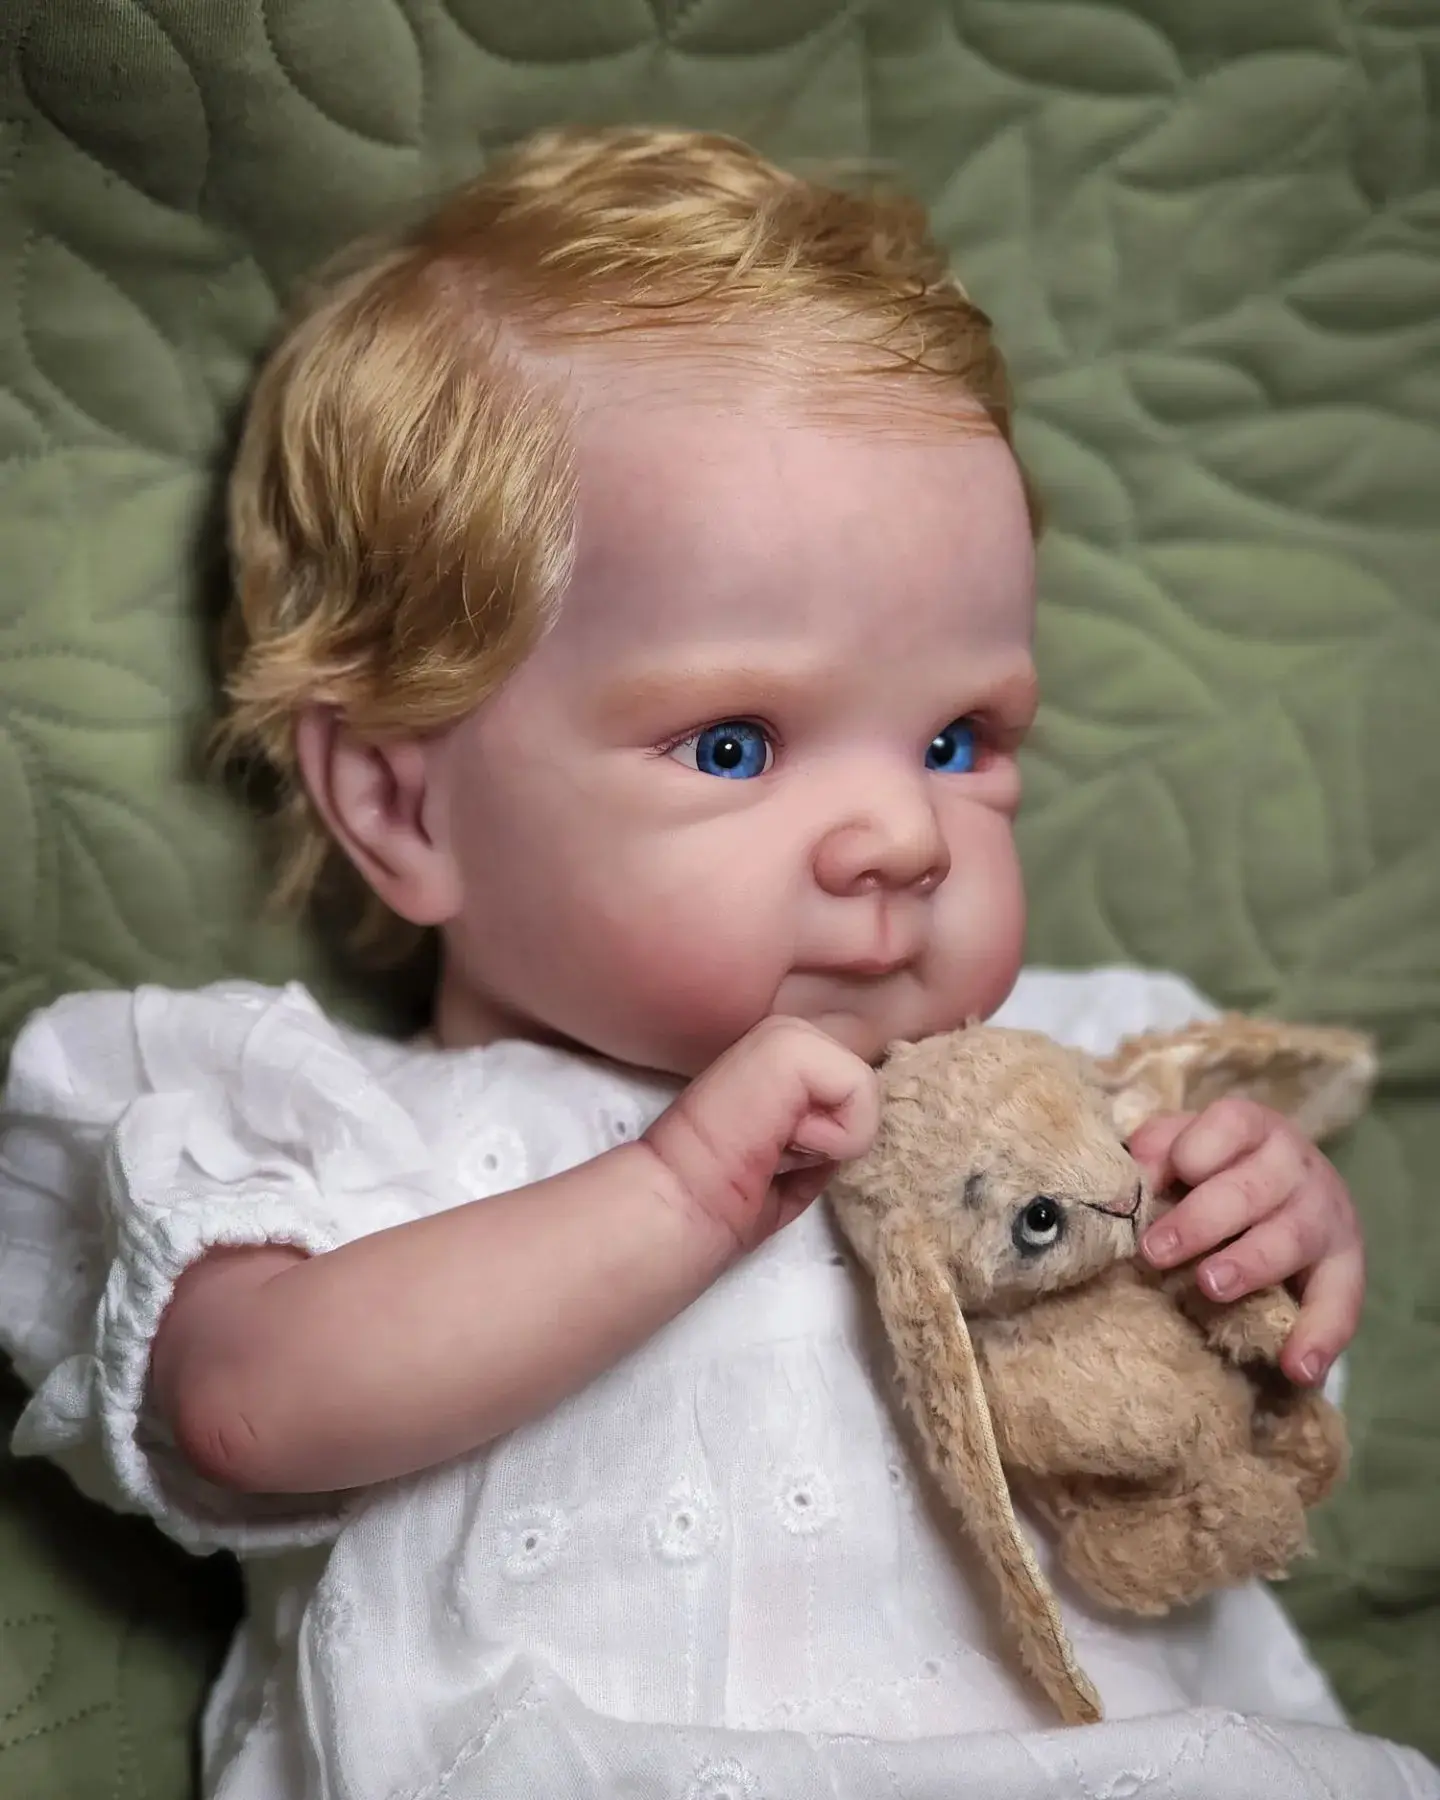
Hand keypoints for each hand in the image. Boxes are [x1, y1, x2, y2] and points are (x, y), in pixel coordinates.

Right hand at [643, 1015, 879, 1258]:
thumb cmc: (723, 1198)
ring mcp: (787, 1032)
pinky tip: (783, 1141)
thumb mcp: (793, 1166)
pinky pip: (860, 1090)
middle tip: (778, 1152)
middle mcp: (786, 1035)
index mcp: (783, 1062)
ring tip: (777, 1146)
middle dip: (836, 1137)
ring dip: (831, 1138)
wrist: (680, 1203)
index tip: (779, 1158)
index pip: (854, 1087)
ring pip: (865, 1088)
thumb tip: (858, 1131)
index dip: (835, 1138)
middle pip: (866, 1089)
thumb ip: (825, 1135)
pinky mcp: (790, 1043)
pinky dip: (834, 1136)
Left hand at [1130, 1098, 1363, 1387]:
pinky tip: (1298, 1368)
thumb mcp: (1187, 1142)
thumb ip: (1157, 1147)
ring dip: (1249, 1265)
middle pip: (1250, 1189)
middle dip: (1201, 1219)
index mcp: (1254, 1129)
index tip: (1155, 1179)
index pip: (1230, 1127)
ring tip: (1211, 1287)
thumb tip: (1132, 1176)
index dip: (1193, 1150)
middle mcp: (1295, 1166)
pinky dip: (1321, 1337)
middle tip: (1156, 1250)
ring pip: (1289, 1238)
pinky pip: (1341, 1303)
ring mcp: (1324, 1216)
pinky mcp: (1346, 1266)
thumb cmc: (1218, 1166)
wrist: (1292, 1185)